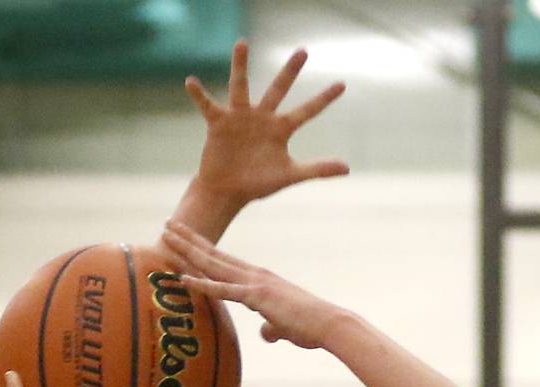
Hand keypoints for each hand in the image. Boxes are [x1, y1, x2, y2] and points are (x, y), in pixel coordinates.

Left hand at [162, 221, 342, 350]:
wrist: (328, 323)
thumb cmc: (310, 326)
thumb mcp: (284, 326)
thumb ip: (271, 327)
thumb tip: (265, 333)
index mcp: (259, 278)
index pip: (224, 261)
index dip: (203, 248)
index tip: (185, 238)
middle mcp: (254, 274)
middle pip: (214, 254)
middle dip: (189, 239)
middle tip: (168, 224)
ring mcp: (254, 282)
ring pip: (212, 264)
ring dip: (187, 250)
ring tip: (166, 235)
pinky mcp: (257, 296)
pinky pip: (223, 290)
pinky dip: (202, 284)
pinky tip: (183, 279)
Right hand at [186, 40, 347, 209]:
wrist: (227, 191)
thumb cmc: (257, 183)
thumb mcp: (290, 175)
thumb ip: (317, 169)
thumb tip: (348, 168)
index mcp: (280, 129)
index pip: (307, 112)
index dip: (324, 99)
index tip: (342, 85)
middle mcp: (262, 118)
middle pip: (278, 89)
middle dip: (290, 72)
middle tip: (303, 51)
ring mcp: (240, 118)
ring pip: (241, 87)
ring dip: (240, 66)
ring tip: (242, 43)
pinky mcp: (219, 123)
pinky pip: (207, 105)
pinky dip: (199, 95)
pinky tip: (191, 82)